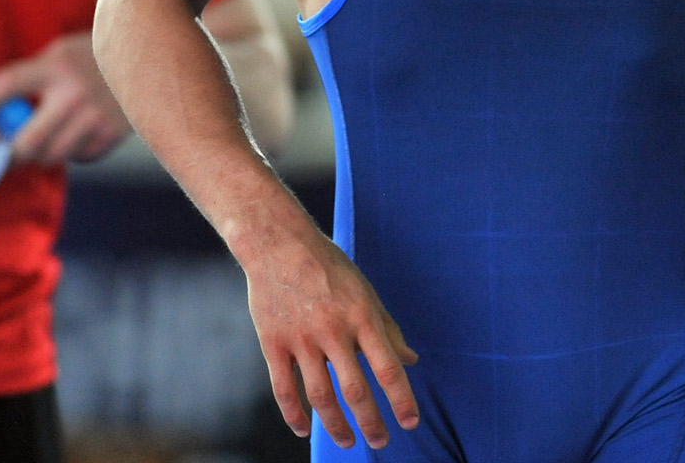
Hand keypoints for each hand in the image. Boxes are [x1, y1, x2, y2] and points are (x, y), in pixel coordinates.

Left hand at [0, 33, 130, 164]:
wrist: (148, 56)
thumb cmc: (95, 53)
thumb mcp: (61, 52)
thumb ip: (33, 77)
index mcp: (58, 65)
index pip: (7, 86)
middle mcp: (76, 94)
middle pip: (27, 142)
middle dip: (9, 151)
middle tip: (2, 148)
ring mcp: (97, 118)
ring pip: (51, 156)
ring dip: (38, 153)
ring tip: (40, 139)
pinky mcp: (112, 135)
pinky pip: (77, 157)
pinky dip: (69, 152)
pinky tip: (74, 133)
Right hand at [242, 223, 419, 449]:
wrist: (278, 242)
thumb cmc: (328, 265)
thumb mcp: (364, 291)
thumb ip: (387, 328)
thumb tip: (411, 360)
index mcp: (361, 316)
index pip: (387, 367)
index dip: (401, 399)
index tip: (411, 423)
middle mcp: (333, 329)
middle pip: (355, 390)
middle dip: (371, 422)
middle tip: (380, 442)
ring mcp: (301, 338)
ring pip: (321, 396)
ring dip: (336, 426)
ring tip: (348, 442)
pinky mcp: (273, 342)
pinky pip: (284, 388)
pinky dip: (294, 414)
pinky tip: (303, 430)